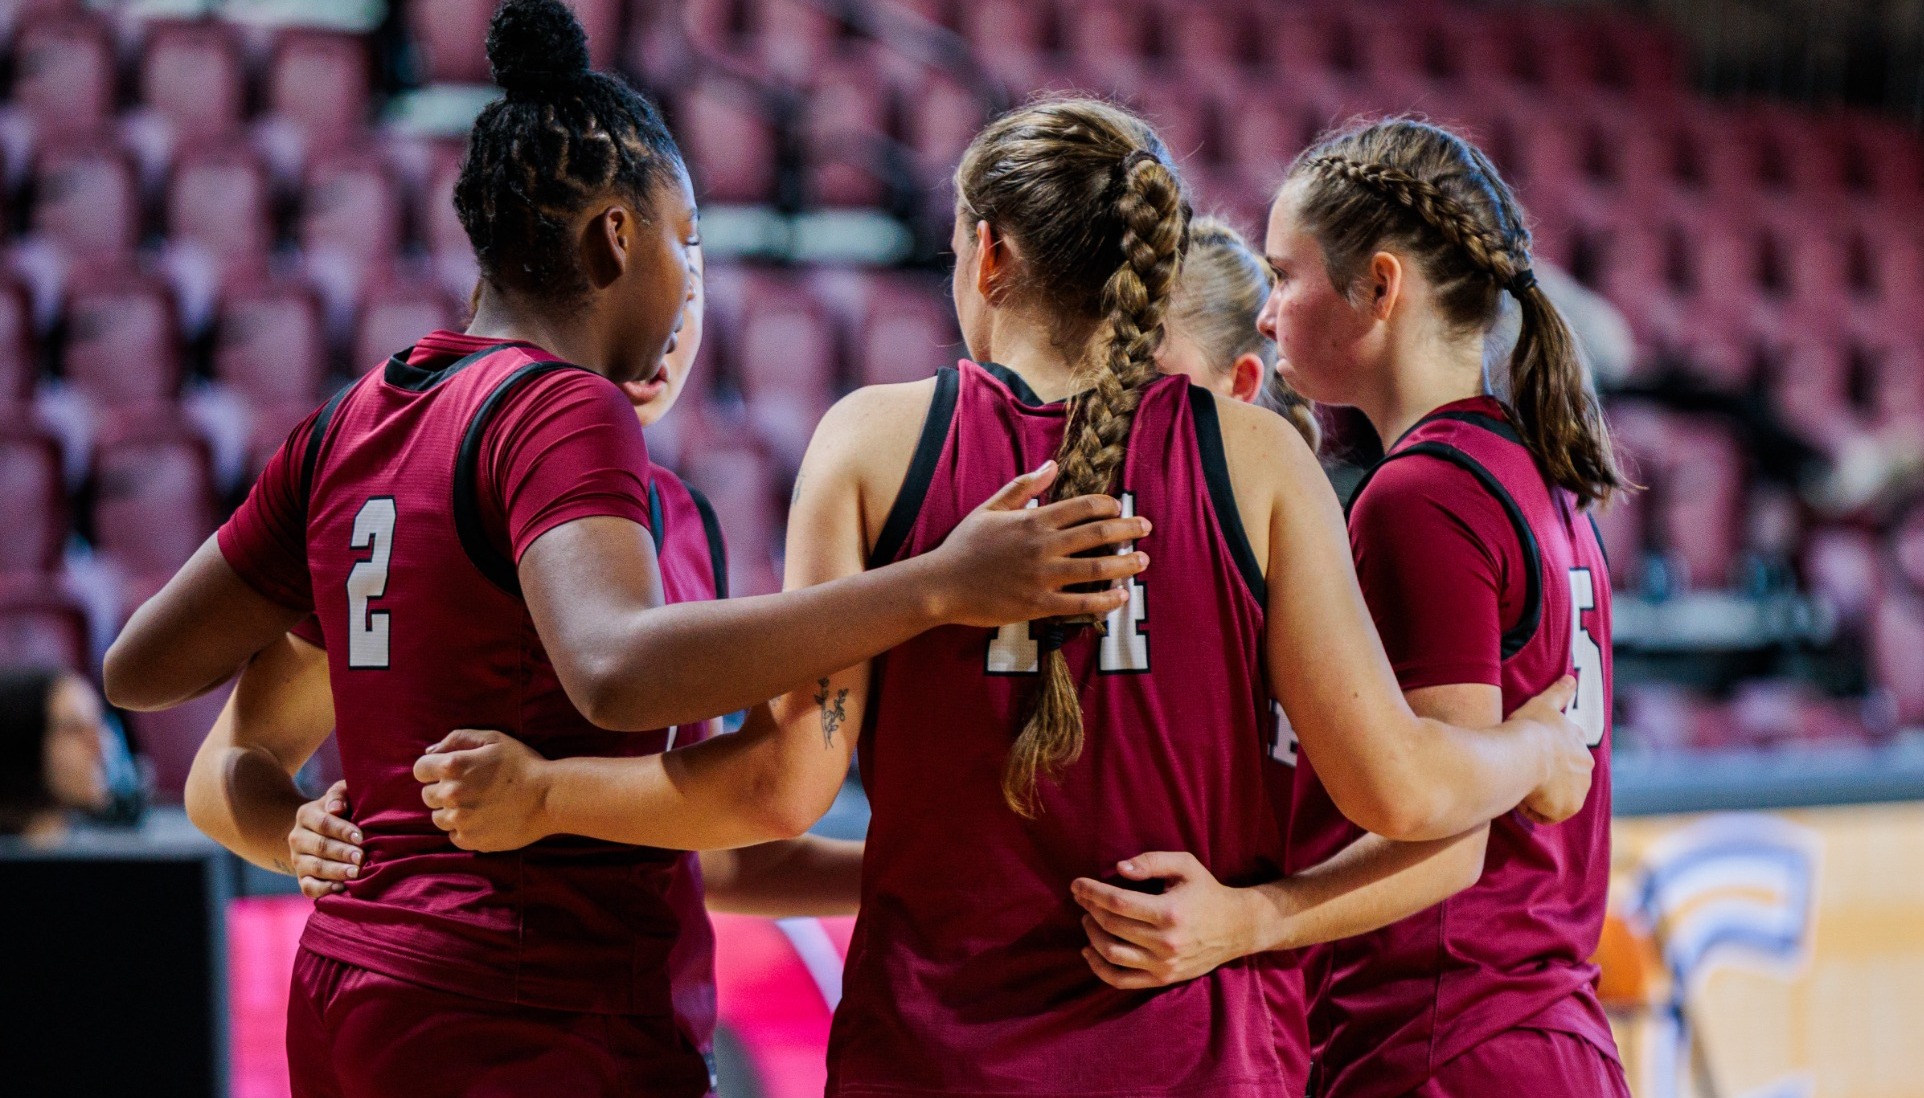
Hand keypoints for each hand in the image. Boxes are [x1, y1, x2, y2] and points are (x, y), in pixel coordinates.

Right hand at [287, 779, 361, 899]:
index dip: (343, 831)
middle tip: (361, 858)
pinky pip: (309, 887)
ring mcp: (298, 860)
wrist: (320, 833)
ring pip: (315, 867)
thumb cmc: (342, 809)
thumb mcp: (341, 795)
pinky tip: (342, 888)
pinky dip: (324, 890)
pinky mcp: (302, 879)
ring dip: (337, 871)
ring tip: (356, 873)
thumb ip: (339, 794)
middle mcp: (297, 838)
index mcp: (306, 814)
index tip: (361, 837)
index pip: (324, 823)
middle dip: (343, 853)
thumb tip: (336, 808)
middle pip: (320, 847)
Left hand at [412, 729, 553, 851]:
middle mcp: (450, 794)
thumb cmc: (522, 764)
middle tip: (469, 789)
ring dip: (452, 812)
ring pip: (438, 818)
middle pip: (427, 796)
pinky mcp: (470, 840)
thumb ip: (457, 739)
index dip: (432, 770)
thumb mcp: (493, 739)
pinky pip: (454, 836)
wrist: (549, 797)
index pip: (419, 770)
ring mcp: (459, 819)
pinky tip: (483, 819)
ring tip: (477, 806)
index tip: (448, 773)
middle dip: (442, 791)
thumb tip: (430, 752)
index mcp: (452, 766)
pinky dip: (464, 829)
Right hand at [931, 460, 1152, 628]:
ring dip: (1124, 563)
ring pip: (1095, 568)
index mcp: (1033, 520)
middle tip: (1146, 529)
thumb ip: (1023, 487)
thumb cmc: (964, 545)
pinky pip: (1080, 603)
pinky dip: (1105, 599)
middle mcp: (1042, 546)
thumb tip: (1052, 466)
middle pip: (1097, 534)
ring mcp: (1042, 577)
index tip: (1120, 508)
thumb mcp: (991, 508)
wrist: (941, 585)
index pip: (1083, 507)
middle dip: (1127, 529)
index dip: (1108, 506)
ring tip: (1143, 561)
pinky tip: (1121, 596)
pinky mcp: (1038, 605)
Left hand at [1069, 852, 1257, 989]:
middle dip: (1089, 908)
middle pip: (1111, 925)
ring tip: (1088, 919)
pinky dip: (1099, 968)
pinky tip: (1089, 951)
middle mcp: (1165, 942)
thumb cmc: (1207, 891)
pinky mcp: (1162, 979)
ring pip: (1111, 953)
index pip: (1117, 902)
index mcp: (1169, 912)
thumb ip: (1152, 861)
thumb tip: (1119, 869)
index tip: (1076, 884)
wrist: (1236, 928)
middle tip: (1082, 898)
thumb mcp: (1185, 865)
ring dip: (1091, 935)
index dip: (1091, 892)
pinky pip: (1121, 979)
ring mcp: (1163, 964)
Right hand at [1513, 676, 1592, 824]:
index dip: (1552, 758)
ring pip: (1556, 796)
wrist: (1524, 752)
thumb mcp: (1544, 704)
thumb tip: (1573, 677)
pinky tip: (1519, 796)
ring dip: (1540, 794)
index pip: (1570, 756)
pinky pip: (1548, 814)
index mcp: (1580, 745)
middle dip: (1548, 779)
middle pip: (1565, 778)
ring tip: (1519, 783)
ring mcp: (1579, 789)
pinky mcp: (1568, 807)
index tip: (1535, 757)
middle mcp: (1586, 768)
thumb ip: (1559, 692)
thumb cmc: (1530, 727)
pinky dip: (1534, 809)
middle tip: (1523, 772)